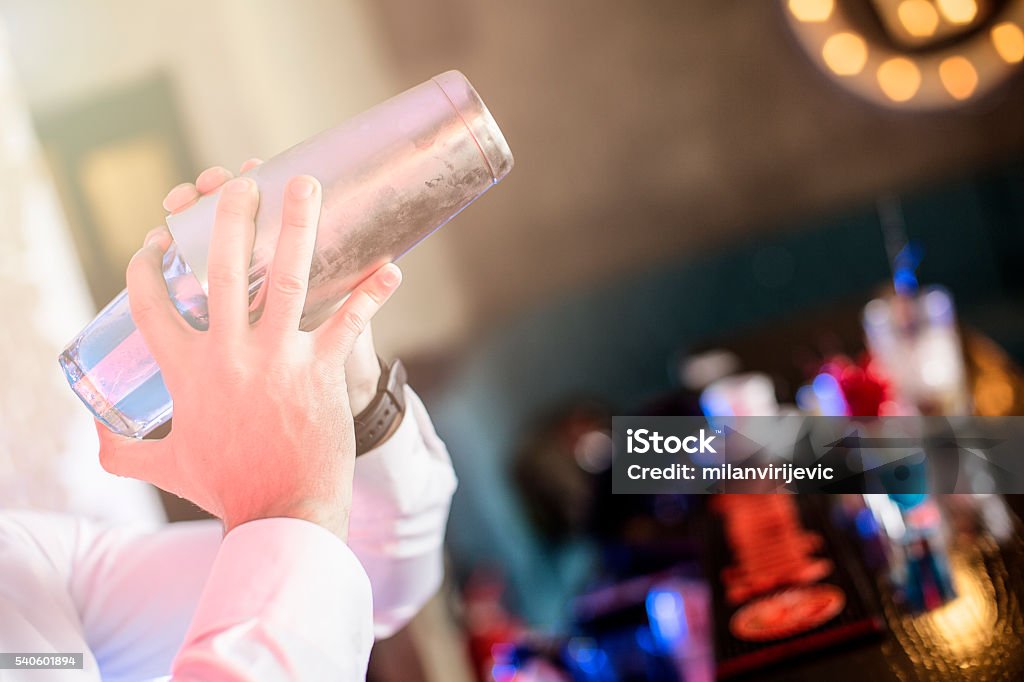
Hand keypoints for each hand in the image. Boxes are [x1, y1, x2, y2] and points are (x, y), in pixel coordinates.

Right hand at [98, 172, 401, 540]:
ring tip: (305, 183)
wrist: (281, 514)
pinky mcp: (320, 371)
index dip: (147, 269)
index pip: (151, 305)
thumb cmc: (226, 488)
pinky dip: (373, 292)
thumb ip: (122, 451)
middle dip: (229, 218)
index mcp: (187, 371)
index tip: (156, 244)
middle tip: (238, 183)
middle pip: (224, 269)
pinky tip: (392, 265)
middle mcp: (229, 355)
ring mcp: (277, 359)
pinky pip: (349, 321)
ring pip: (289, 278)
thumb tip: (97, 438)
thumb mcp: (164, 465)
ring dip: (298, 226)